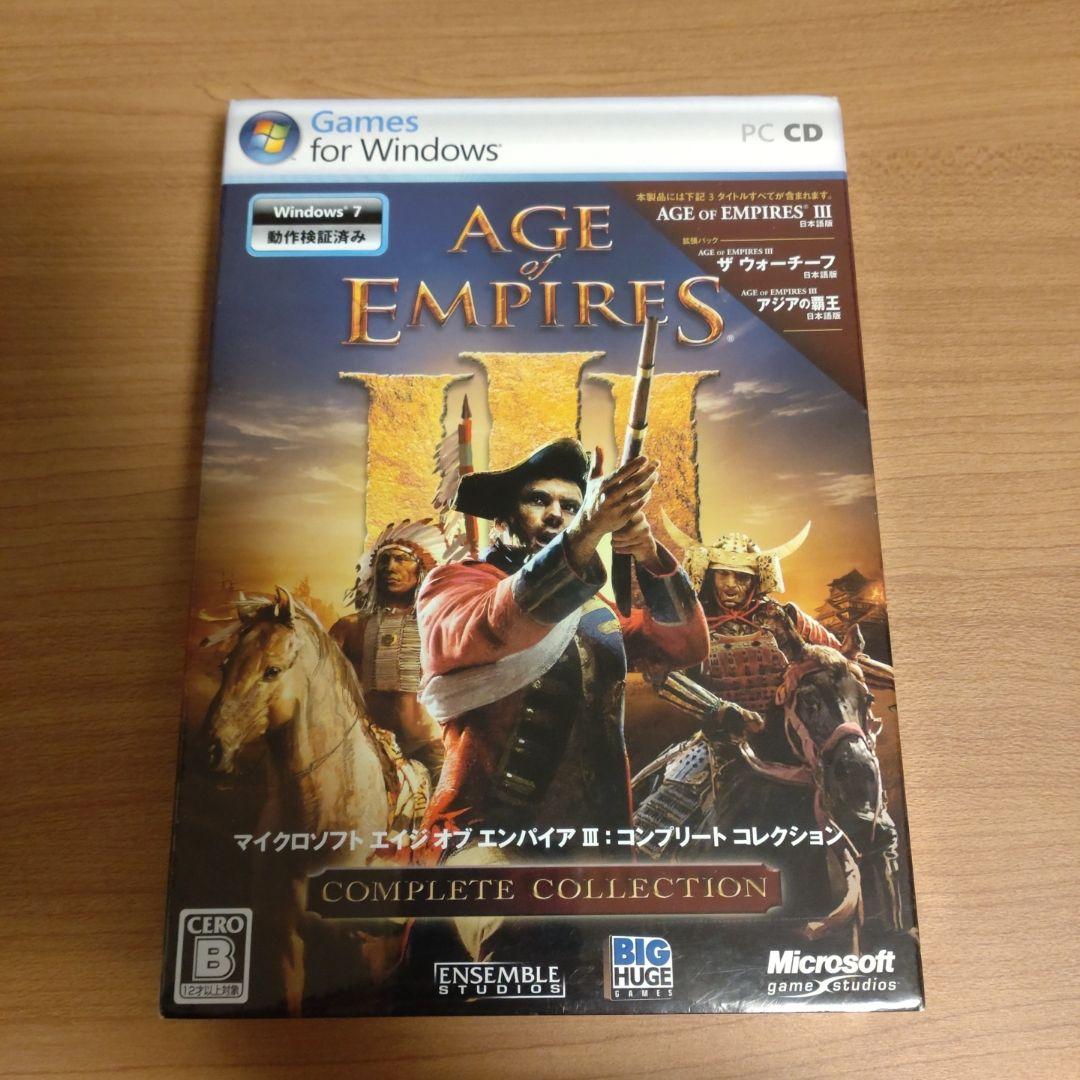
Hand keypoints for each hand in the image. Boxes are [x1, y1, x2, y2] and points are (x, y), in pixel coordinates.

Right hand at [564, 448, 658, 573]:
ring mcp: (618, 507)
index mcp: (603, 485)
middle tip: (657, 463)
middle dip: (647, 471)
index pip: (622, 472)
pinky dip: (646, 497)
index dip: (635, 465)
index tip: (645, 458)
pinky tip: (650, 490)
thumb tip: (598, 446)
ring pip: (639, 493)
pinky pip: (639, 505)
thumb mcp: (592, 481)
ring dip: (650, 483)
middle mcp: (611, 496)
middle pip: (633, 482)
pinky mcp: (624, 517)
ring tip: (656, 475)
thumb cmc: (593, 498)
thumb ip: (597, 463)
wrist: (590, 524)